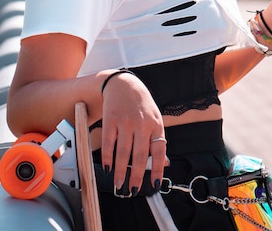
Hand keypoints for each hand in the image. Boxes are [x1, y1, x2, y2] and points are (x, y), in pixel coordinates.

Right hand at [100, 72, 165, 194]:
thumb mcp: (155, 118)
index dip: (158, 170)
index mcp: (156, 125)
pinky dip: (107, 156)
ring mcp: (125, 122)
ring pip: (123, 152)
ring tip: (119, 183)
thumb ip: (157, 140)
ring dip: (120, 171)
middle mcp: (141, 124)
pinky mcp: (111, 120)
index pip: (159, 151)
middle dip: (136, 176)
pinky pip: (108, 142)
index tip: (155, 185)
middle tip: (132, 189)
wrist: (124, 83)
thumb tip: (164, 164)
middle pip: (139, 155)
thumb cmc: (141, 104)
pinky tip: (107, 166)